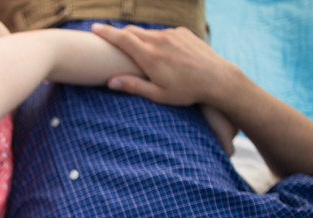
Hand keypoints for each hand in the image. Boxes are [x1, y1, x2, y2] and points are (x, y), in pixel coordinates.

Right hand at [91, 24, 240, 108]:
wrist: (218, 79)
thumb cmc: (186, 91)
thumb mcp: (158, 95)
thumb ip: (133, 86)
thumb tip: (110, 82)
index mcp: (150, 57)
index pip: (122, 39)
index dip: (106, 32)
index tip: (94, 28)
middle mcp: (159, 41)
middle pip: (132, 31)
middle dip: (119, 34)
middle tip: (109, 40)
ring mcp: (172, 34)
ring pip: (147, 32)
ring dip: (138, 39)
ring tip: (136, 52)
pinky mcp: (183, 32)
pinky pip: (162, 33)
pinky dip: (155, 39)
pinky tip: (159, 52)